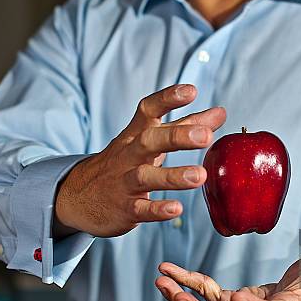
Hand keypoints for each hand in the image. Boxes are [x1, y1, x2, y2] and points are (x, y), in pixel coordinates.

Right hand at [55, 84, 225, 236]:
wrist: (80, 196)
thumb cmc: (126, 163)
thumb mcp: (151, 141)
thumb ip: (186, 126)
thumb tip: (220, 112)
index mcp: (136, 134)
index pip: (148, 110)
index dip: (168, 99)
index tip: (191, 91)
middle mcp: (129, 155)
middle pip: (149, 140)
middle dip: (177, 136)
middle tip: (206, 135)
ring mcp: (124, 182)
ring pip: (145, 176)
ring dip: (173, 176)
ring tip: (200, 176)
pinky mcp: (124, 209)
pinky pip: (140, 209)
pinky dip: (157, 210)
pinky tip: (176, 209)